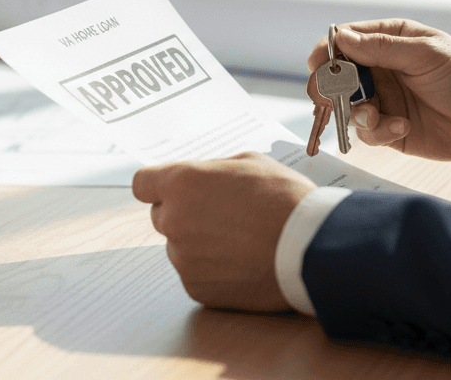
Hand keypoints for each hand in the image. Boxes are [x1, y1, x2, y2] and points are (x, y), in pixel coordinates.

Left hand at [132, 152, 315, 310]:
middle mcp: (173, 221)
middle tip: (220, 214)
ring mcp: (182, 258)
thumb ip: (214, 171)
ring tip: (240, 241)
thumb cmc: (284, 199)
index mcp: (182, 183)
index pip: (142, 183)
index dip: (157, 185)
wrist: (309, 248)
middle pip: (161, 216)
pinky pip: (195, 274)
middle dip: (183, 213)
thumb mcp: (250, 162)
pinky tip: (242, 262)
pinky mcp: (196, 288)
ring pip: (180, 247)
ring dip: (199, 243)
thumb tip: (204, 179)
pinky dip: (213, 270)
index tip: (170, 190)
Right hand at [307, 19, 450, 162]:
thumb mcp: (425, 54)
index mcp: (389, 40)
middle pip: (337, 76)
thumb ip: (381, 48)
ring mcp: (383, 99)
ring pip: (347, 106)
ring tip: (375, 116)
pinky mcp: (388, 128)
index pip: (346, 40)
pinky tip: (402, 126)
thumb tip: (341, 38)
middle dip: (331, 88)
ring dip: (356, 112)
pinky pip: (366, 132)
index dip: (328, 52)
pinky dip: (378, 131)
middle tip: (331, 98)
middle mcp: (381, 69)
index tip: (319, 64)